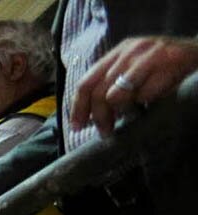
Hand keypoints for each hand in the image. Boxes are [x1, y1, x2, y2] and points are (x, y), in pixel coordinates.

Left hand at [72, 36, 197, 137]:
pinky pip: (145, 95)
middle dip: (99, 117)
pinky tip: (154, 102)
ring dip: (123, 111)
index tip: (77, 127)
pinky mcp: (168, 63)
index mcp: (119, 52)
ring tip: (132, 114)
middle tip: (105, 132)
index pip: (87, 82)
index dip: (79, 107)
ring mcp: (149, 56)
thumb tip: (89, 116)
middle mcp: (130, 51)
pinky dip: (147, 104)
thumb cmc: (165, 68)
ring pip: (117, 95)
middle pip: (99, 92)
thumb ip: (113, 84)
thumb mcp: (134, 70)